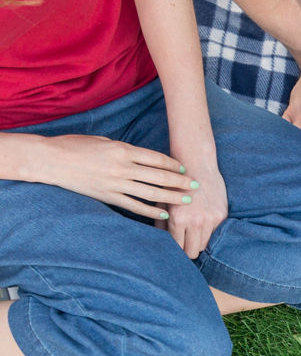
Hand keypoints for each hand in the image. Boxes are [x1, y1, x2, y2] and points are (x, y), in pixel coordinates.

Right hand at [27, 134, 197, 217]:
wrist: (50, 160)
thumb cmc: (75, 146)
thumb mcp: (103, 141)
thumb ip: (124, 150)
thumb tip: (143, 158)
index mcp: (121, 150)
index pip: (155, 158)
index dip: (173, 164)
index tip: (185, 169)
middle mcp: (121, 167)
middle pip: (158, 176)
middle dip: (179, 181)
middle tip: (195, 185)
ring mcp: (115, 184)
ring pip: (150, 193)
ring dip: (171, 197)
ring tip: (186, 200)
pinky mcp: (108, 197)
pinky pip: (134, 206)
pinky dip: (150, 211)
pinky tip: (163, 215)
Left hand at [164, 162, 228, 258]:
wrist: (196, 163)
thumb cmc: (175, 180)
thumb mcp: (163, 201)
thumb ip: (161, 222)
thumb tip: (161, 239)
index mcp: (179, 219)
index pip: (177, 247)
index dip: (175, 249)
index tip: (174, 247)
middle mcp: (196, 222)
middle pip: (192, 251)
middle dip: (187, 249)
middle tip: (184, 244)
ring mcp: (210, 220)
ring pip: (204, 245)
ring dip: (198, 241)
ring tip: (192, 232)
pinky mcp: (221, 216)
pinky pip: (214, 234)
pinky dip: (208, 231)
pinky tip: (202, 222)